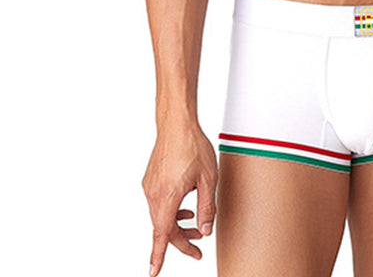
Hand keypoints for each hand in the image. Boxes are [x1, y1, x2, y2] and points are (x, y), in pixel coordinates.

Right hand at [142, 125, 217, 275]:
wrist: (177, 123)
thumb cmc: (193, 146)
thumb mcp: (208, 179)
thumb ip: (207, 208)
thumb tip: (205, 230)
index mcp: (167, 196)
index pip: (162, 234)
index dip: (158, 256)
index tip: (153, 273)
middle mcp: (154, 194)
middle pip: (164, 227)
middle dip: (180, 239)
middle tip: (197, 247)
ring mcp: (150, 186)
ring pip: (161, 215)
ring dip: (176, 223)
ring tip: (195, 224)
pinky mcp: (151, 179)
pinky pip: (158, 203)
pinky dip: (171, 210)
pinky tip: (184, 206)